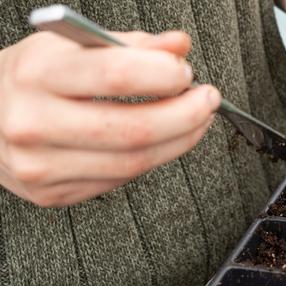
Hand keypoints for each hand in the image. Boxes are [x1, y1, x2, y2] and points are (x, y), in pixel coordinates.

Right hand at [0, 31, 219, 206]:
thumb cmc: (31, 77)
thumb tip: (179, 46)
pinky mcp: (51, 193)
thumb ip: (130, 45)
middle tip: (208, 101)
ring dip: (179, 141)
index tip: (186, 72)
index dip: (164, 74)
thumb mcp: (71, 47)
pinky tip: (160, 142)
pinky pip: (119, 180)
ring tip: (196, 121)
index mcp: (37, 74)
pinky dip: (151, 160)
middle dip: (186, 116)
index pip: (115, 74)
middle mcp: (33, 122)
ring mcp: (40, 165)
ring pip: (133, 163)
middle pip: (133, 130)